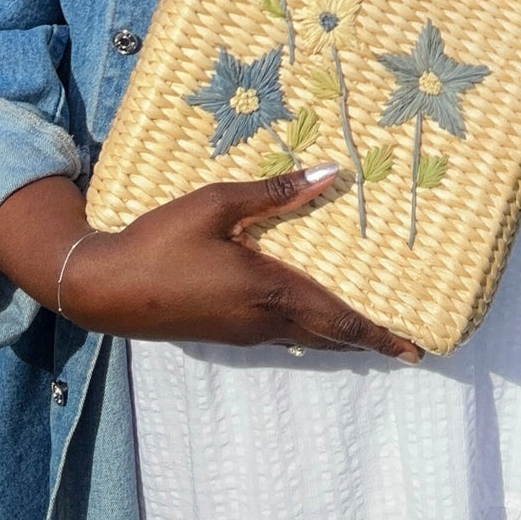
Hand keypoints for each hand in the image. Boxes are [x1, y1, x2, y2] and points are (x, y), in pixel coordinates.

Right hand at [0, 166, 421, 359]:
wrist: (105, 288)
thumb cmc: (162, 240)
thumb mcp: (218, 204)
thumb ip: (274, 193)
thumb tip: (331, 172)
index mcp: (270, 291)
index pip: (339, 319)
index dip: (379, 334)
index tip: (415, 347)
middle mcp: (264, 319)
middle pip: (331, 336)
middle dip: (371, 339)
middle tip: (408, 342)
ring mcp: (244, 331)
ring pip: (308, 338)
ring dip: (343, 335)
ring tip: (373, 328)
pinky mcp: (227, 331)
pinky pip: (285, 334)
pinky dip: (313, 329)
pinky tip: (314, 314)